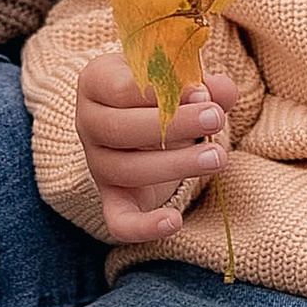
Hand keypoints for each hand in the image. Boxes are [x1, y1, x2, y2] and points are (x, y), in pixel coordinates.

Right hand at [78, 50, 241, 243]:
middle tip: (215, 118)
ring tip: (216, 156)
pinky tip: (174, 221)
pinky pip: (119, 221)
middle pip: (119, 128)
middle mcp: (88, 122)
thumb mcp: (178, 80)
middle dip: (173, 124)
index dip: (160, 91)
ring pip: (126, 170)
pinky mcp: (112, 199)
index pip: (119, 87)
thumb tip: (219, 91)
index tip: (199, 92)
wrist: (143, 123)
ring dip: (176, 164)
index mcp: (96, 82)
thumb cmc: (162, 94)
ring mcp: (98, 163)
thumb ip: (202, 84)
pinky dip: (144, 226)